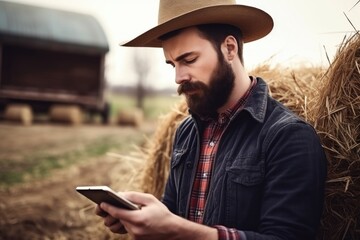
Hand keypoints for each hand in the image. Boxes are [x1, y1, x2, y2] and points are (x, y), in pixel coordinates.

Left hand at [98, 192, 217, 239]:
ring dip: (121, 218)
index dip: (108, 207)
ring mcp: (135, 236)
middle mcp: (135, 230)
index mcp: (138, 219)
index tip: (101, 203)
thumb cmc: (162, 213)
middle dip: (115, 211)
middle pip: (118, 219)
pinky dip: (127, 223)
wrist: (172, 230)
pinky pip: (127, 229)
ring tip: (122, 211)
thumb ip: (134, 196)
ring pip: (121, 225)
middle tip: (110, 204)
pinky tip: (131, 217)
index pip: (118, 213)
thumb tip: (121, 194)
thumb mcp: (150, 200)